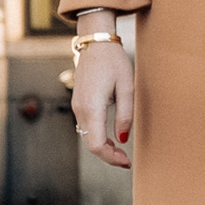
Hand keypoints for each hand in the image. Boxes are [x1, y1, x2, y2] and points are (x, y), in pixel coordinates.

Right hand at [72, 28, 134, 168]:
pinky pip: (86, 127)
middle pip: (90, 144)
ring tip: (121, 152)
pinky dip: (97, 137)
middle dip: (108, 156)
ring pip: (87, 137)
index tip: (126, 161)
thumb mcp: (127, 87)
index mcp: (92, 107)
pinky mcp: (78, 103)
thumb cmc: (113, 61)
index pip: (97, 145)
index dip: (111, 158)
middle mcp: (80, 109)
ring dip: (103, 147)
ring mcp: (77, 106)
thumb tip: (123, 139)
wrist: (95, 42)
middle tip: (126, 160)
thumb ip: (125, 115)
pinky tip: (111, 138)